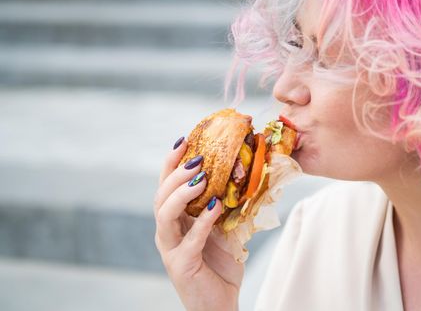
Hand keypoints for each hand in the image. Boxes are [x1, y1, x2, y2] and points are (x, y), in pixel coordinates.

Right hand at [154, 138, 243, 310]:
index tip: (184, 140)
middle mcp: (167, 232)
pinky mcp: (181, 265)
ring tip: (201, 177)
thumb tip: (247, 174)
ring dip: (182, 192)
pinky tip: (215, 206)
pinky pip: (189, 239)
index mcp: (175, 220)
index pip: (167, 185)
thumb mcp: (225, 228)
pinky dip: (202, 221)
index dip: (172, 162)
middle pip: (160, 195)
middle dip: (175, 172)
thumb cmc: (220, 266)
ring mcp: (170, 248)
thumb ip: (227, 205)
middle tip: (196, 157)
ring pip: (164, 214)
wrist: (220, 305)